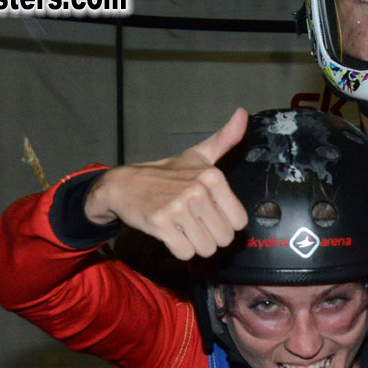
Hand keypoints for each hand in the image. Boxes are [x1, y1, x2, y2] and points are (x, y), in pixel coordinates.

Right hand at [84, 108, 249, 259]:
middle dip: (210, 237)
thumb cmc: (166, 174)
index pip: (239, 221)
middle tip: (194, 223)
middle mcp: (197, 190)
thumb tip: (243, 113)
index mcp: (212, 176)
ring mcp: (178, 208)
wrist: (123, 185)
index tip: (210, 214)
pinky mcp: (160, 224)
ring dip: (195, 245)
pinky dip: (179, 250)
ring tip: (183, 228)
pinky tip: (171, 234)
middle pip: (224, 238)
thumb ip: (224, 139)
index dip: (225, 223)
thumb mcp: (197, 155)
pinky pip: (185, 253)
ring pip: (206, 249)